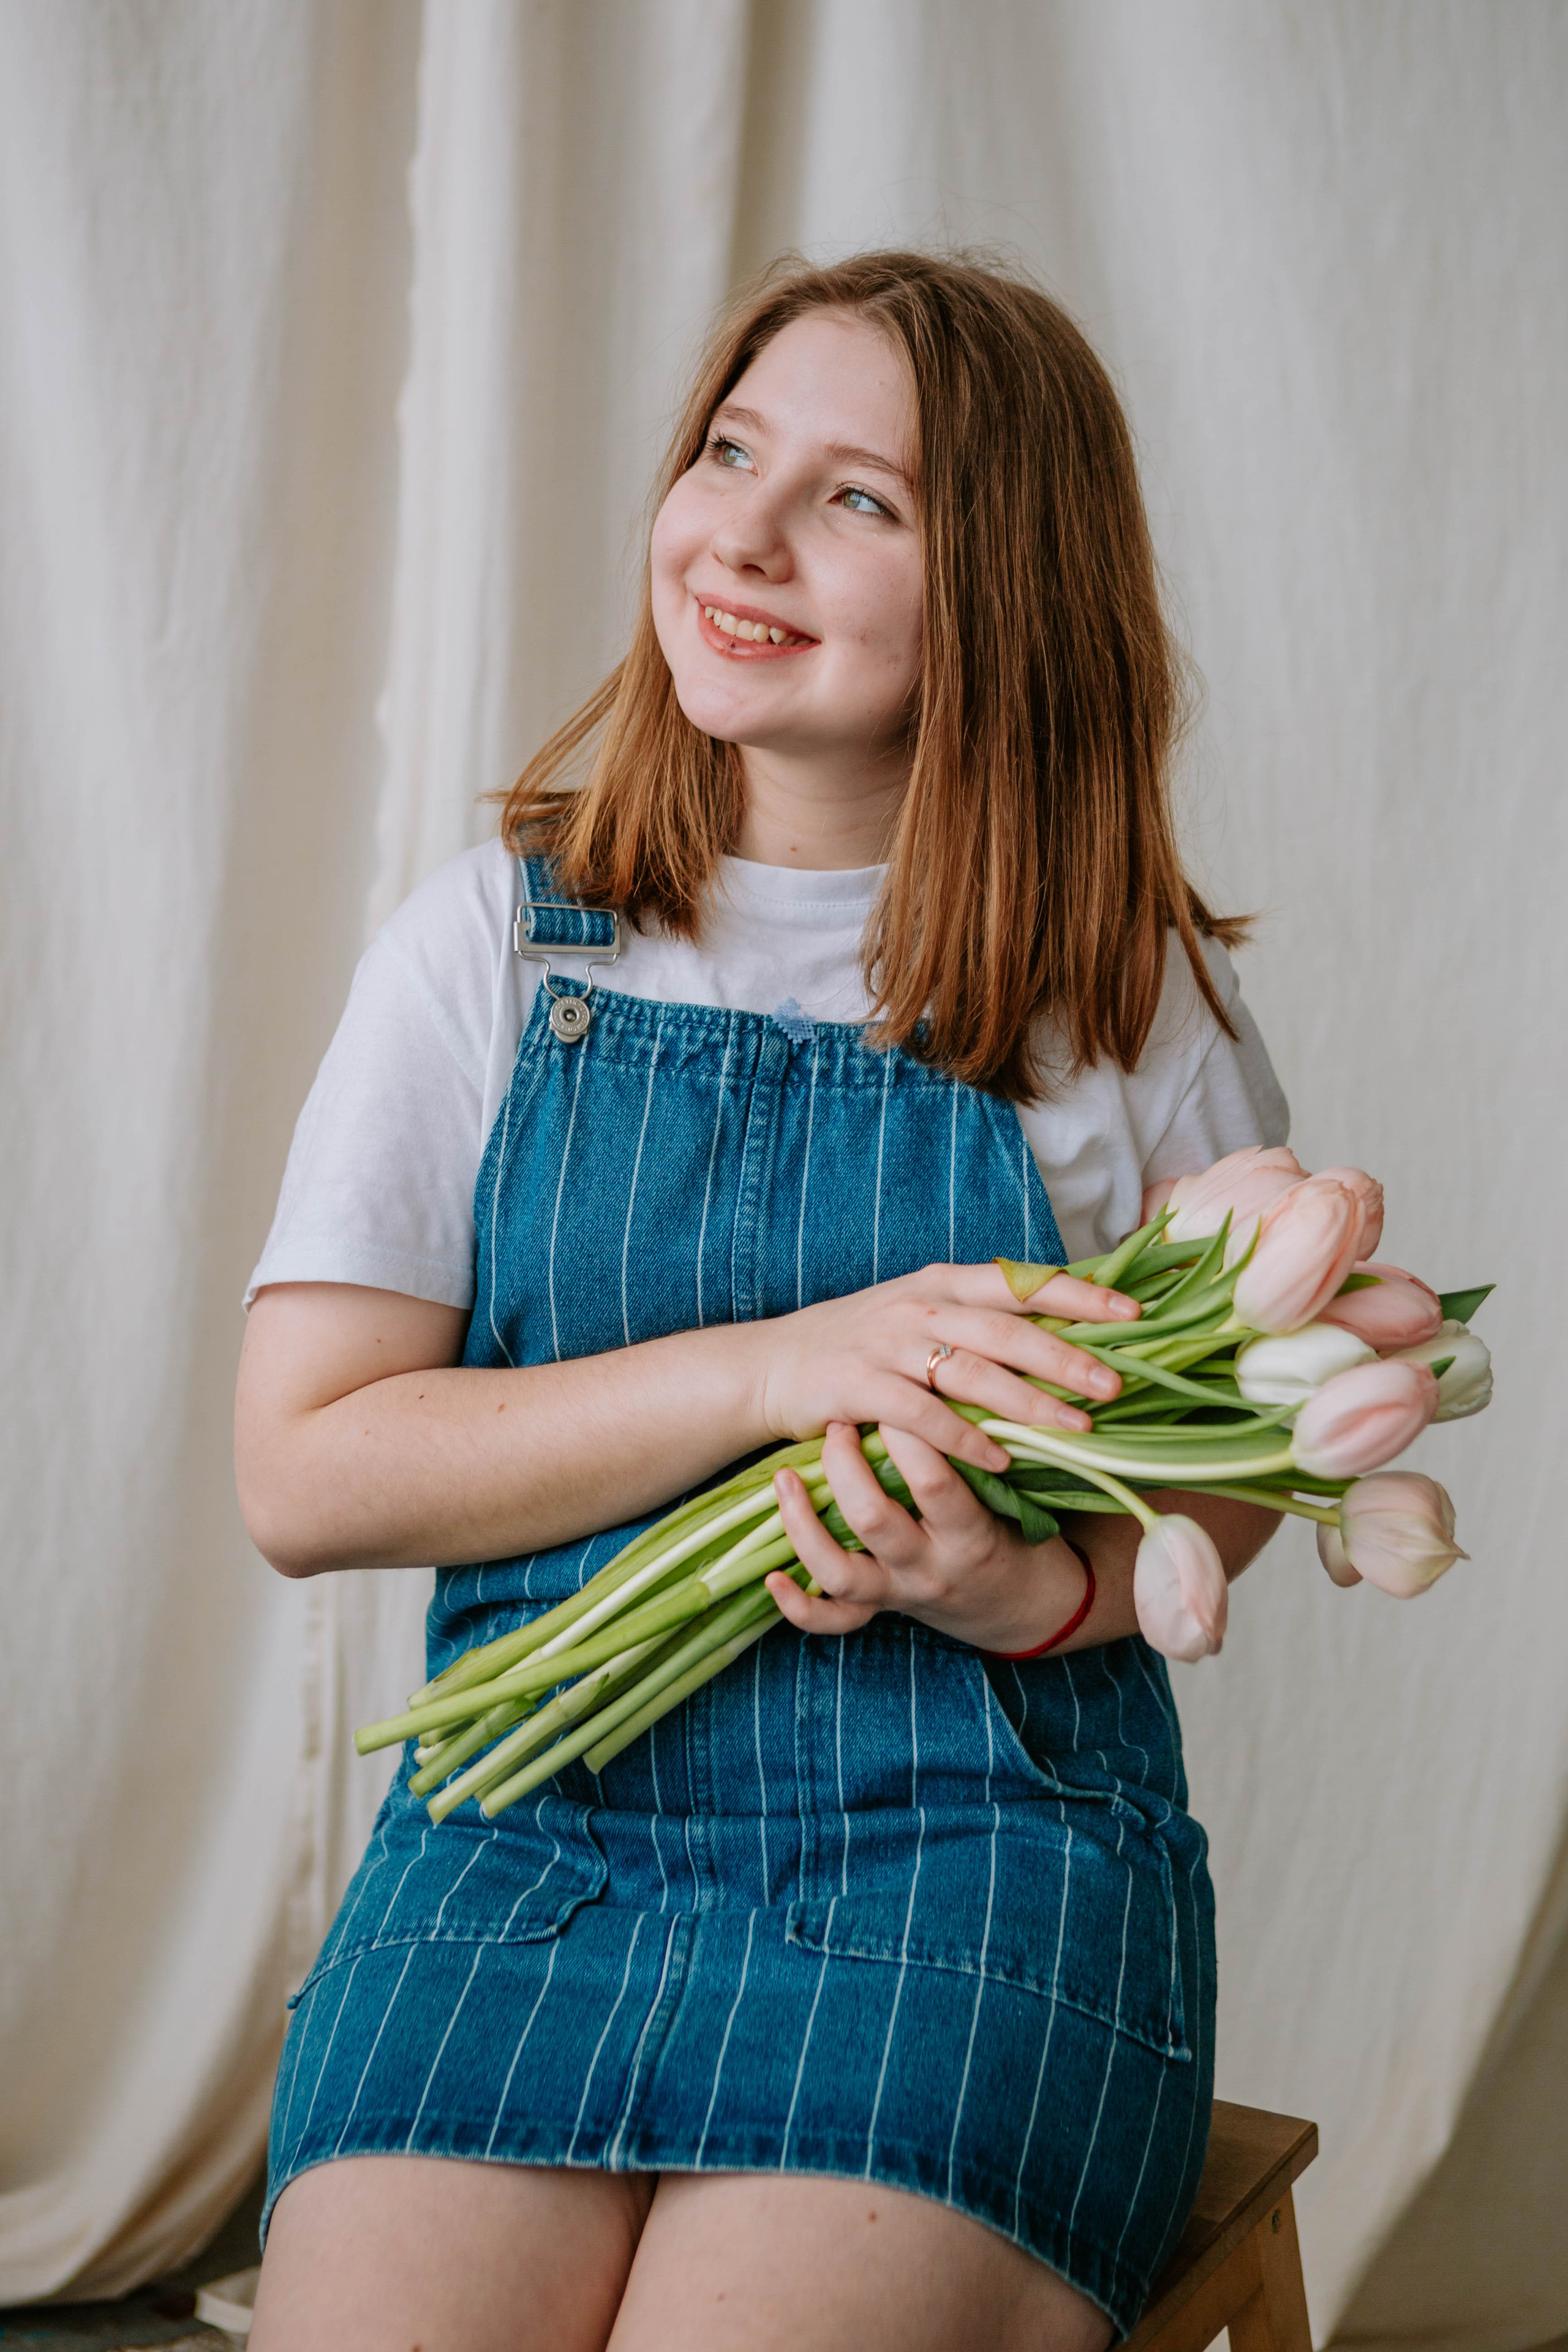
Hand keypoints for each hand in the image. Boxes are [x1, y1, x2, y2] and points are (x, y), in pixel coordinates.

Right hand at [752, 1262, 1139, 1477]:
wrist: (775, 1364)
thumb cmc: (863, 1345)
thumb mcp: (923, 1315)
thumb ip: (983, 1320)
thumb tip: (1065, 1330)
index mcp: (944, 1282)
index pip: (1024, 1282)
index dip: (1081, 1295)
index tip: (1135, 1313)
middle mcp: (921, 1306)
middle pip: (1008, 1330)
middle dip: (1067, 1357)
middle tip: (1117, 1385)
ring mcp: (888, 1345)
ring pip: (972, 1372)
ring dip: (1029, 1402)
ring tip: (1079, 1428)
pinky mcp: (859, 1386)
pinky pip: (922, 1415)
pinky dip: (964, 1439)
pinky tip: (1001, 1460)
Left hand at [766, 1420, 1096, 1653]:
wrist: (1023, 1603)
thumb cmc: (1016, 1528)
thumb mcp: (1014, 1490)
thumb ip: (986, 1440)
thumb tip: (971, 1361)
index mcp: (971, 1534)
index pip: (934, 1482)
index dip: (907, 1434)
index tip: (894, 1388)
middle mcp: (929, 1566)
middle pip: (873, 1519)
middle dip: (846, 1466)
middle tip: (841, 1420)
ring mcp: (897, 1590)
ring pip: (839, 1570)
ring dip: (803, 1523)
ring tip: (785, 1477)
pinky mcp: (877, 1608)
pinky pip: (832, 1620)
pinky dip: (799, 1605)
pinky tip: (772, 1576)